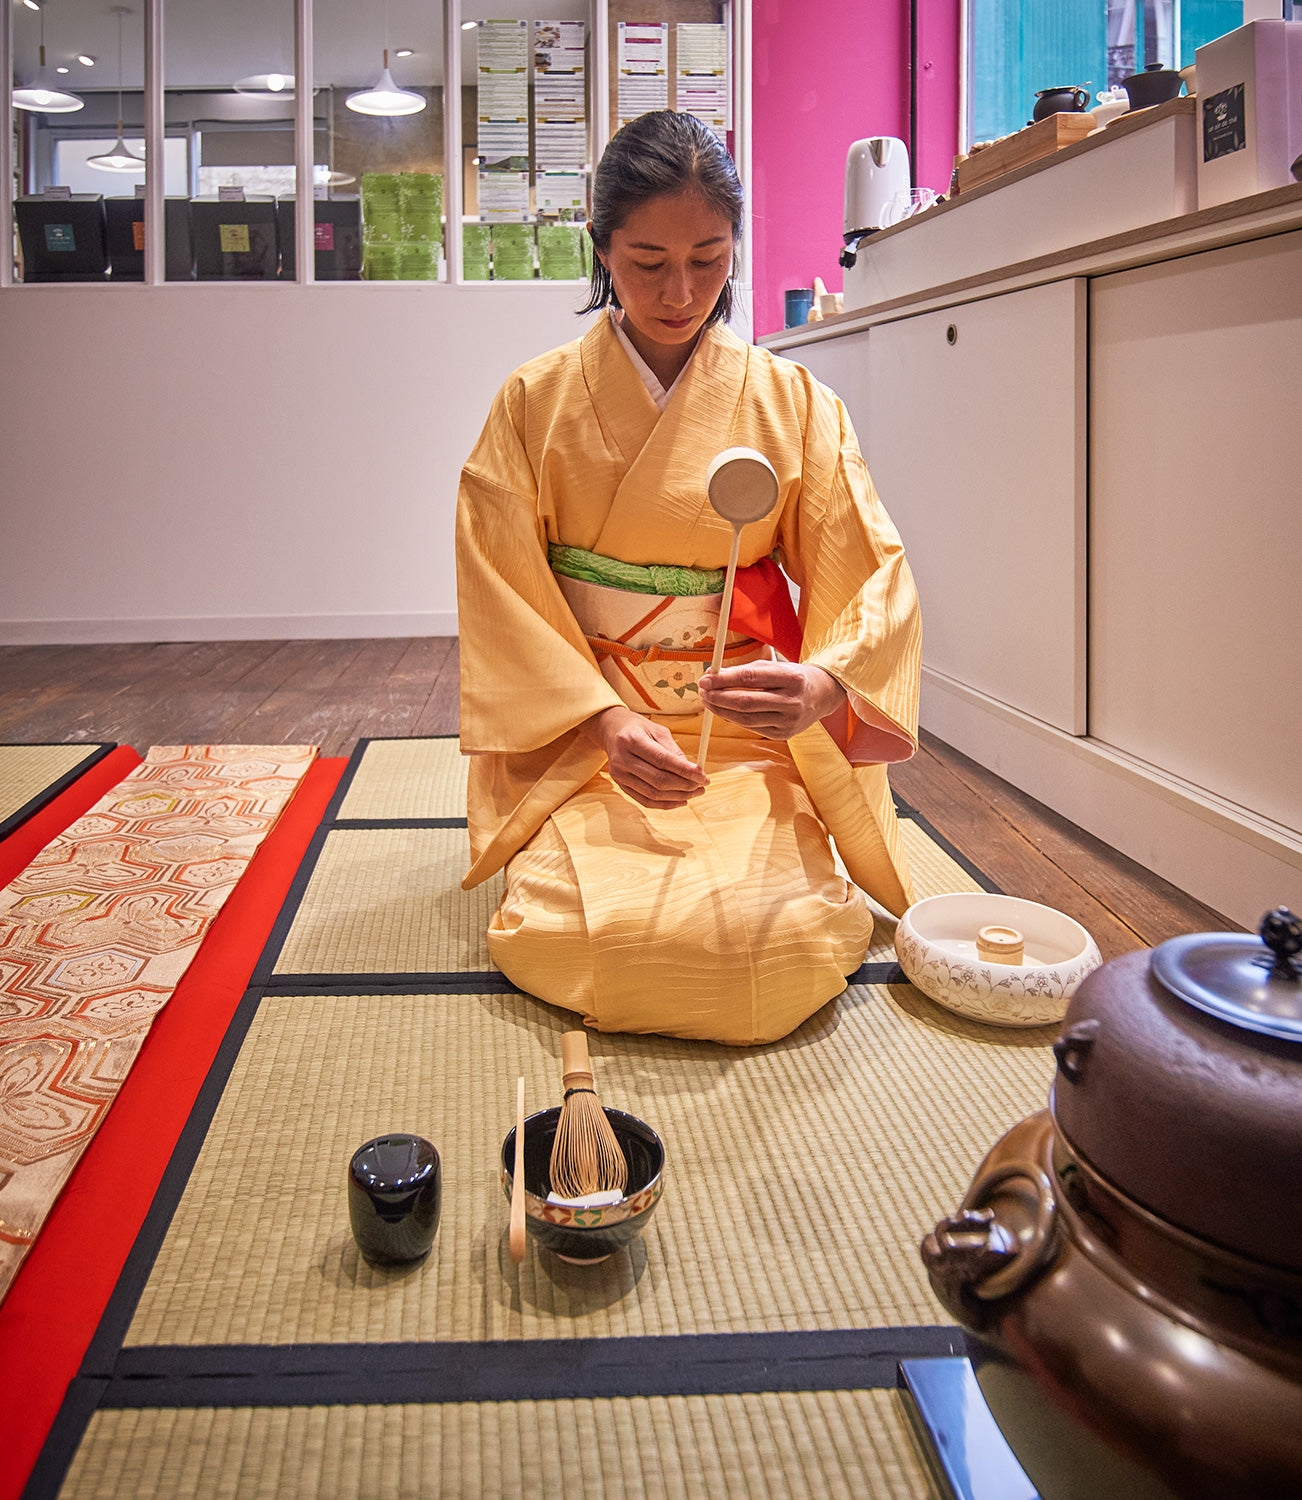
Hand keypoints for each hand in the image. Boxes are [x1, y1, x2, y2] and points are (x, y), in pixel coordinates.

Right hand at [578, 706, 707, 808]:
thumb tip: (692, 771)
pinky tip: (681, 800)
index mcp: (632, 740)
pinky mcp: (620, 785)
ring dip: (678, 796)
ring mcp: (619, 774)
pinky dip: (665, 804)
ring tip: (695, 792)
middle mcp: (623, 759)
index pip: (663, 760)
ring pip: (653, 793)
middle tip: (702, 785)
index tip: (703, 776)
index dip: (686, 771)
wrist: (612, 731)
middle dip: (685, 785)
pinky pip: (645, 800)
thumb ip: (674, 750)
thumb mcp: (658, 731)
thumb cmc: (638, 728)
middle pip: (658, 780)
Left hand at [698, 661, 846, 740]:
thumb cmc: (792, 677)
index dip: (724, 679)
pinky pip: (752, 727)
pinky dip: (734, 719)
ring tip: (709, 701)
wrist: (822, 695)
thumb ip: (745, 671)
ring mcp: (789, 721)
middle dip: (718, 697)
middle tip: (702, 692)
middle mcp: (792, 701)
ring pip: (746, 718)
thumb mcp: (775, 666)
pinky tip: (724, 711)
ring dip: (721, 710)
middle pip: (746, 702)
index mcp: (791, 678)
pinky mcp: (784, 735)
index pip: (750, 678)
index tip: (705, 679)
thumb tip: (712, 677)